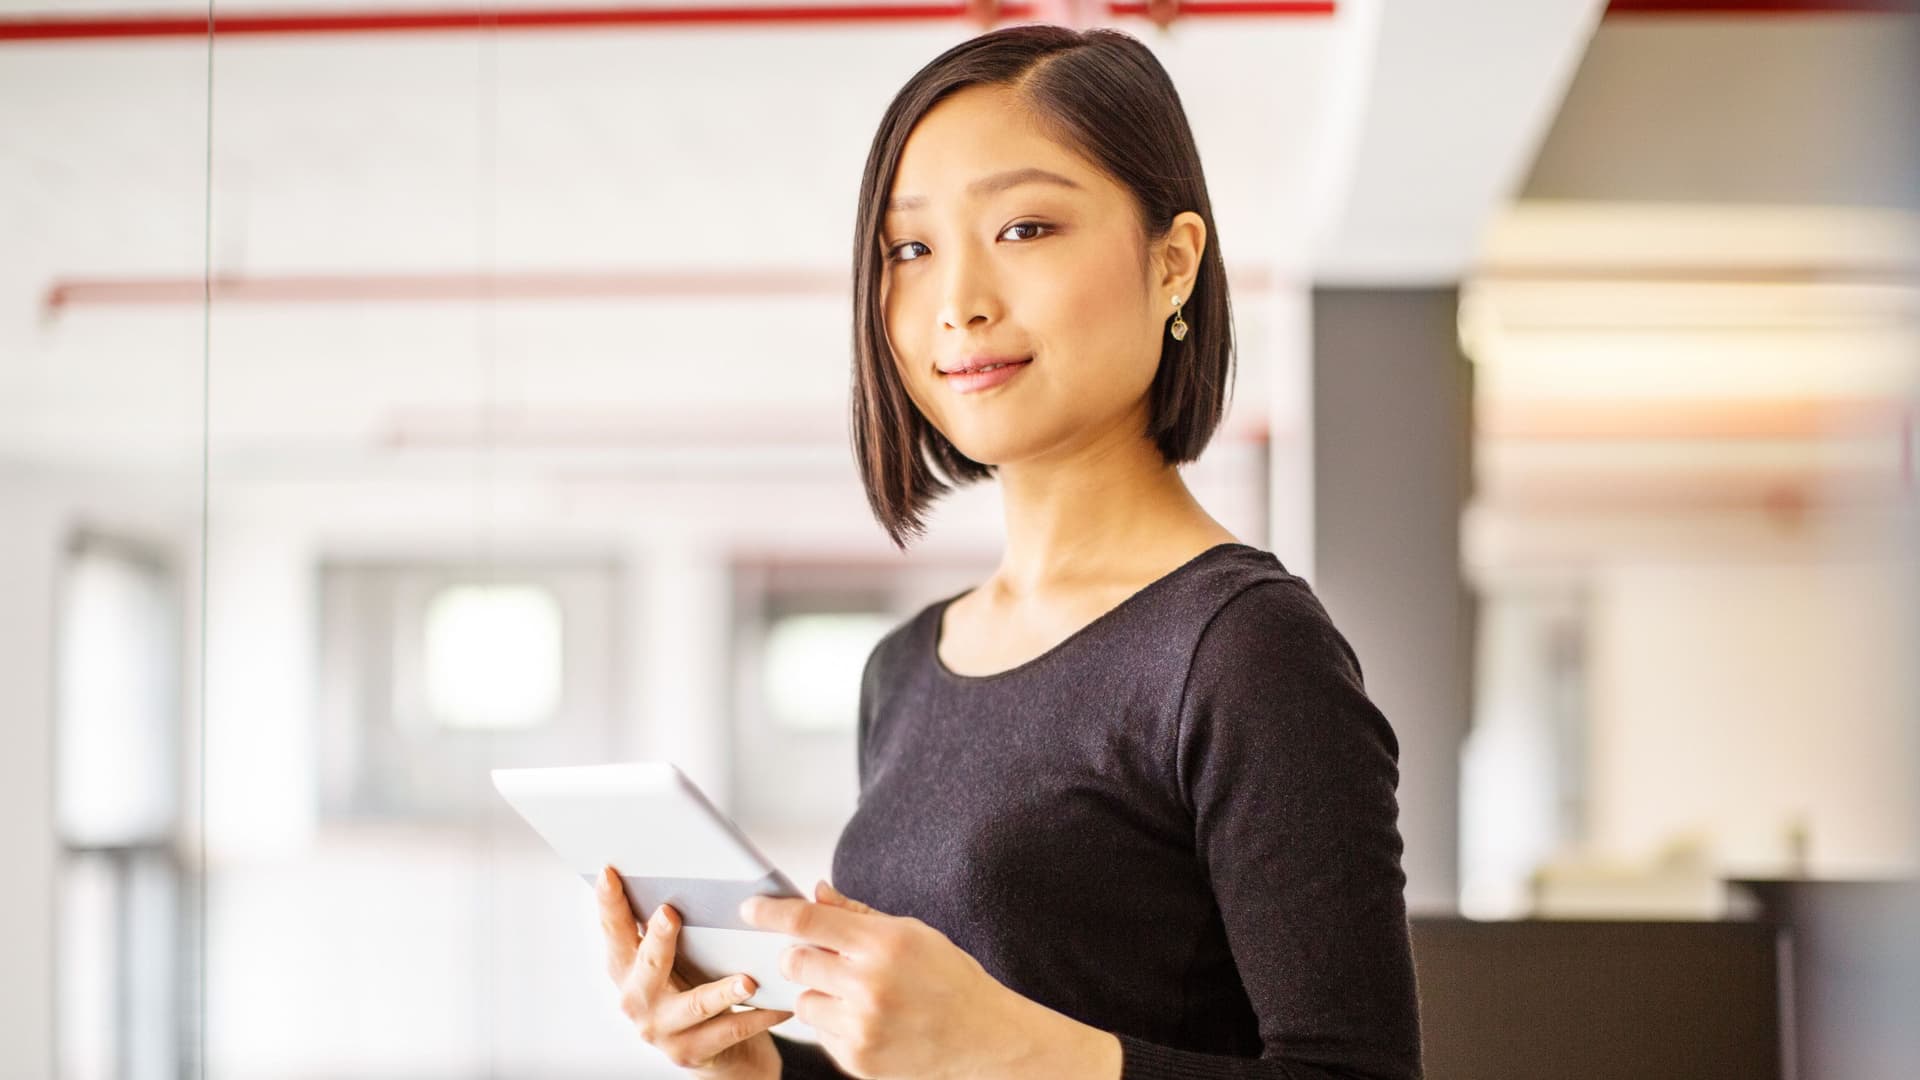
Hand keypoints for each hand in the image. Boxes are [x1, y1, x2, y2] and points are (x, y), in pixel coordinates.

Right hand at [596, 864, 793, 1077]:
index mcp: (627, 968)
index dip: (609, 903)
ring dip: (721, 992)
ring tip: (747, 981)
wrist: (719, 1052)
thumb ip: (674, 927)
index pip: (615, 931)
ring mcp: (662, 1030)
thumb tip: (694, 875)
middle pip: (647, 966)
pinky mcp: (692, 1053)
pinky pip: (730, 1031)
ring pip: (694, 1006)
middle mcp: (636, 1000)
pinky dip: (759, 1017)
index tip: (609, 872)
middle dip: (658, 940)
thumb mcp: (679, 957)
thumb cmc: (696, 988)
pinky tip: (781, 1004)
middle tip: (670, 913)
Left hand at [740, 880, 1119, 1079]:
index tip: (750, 908)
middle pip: (794, 960)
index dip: (771, 911)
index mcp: (884, 944)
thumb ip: (858, 915)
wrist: (983, 1040)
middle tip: (826, 959)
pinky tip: (871, 1021)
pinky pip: (820, 1032)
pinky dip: (835, 1023)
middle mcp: (869, 985)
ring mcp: (861, 1026)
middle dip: (801, 956)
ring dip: (820, 993)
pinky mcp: (856, 1059)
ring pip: (803, 999)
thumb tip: (815, 892)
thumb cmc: (950, 980)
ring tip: (858, 995)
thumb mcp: (912, 934)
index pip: (808, 920)